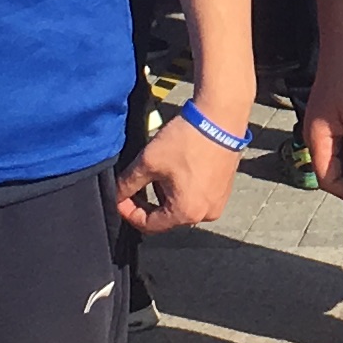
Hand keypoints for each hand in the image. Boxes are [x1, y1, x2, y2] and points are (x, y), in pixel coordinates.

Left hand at [115, 112, 240, 235]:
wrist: (221, 118)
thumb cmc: (187, 140)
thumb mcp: (148, 161)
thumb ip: (128, 184)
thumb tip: (117, 195)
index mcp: (186, 213)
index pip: (149, 225)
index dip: (129, 212)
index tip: (120, 197)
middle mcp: (206, 214)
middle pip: (167, 217)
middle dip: (149, 201)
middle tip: (136, 182)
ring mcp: (219, 202)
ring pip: (182, 206)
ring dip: (166, 194)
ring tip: (159, 171)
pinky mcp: (225, 190)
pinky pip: (197, 197)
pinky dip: (183, 188)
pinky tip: (178, 168)